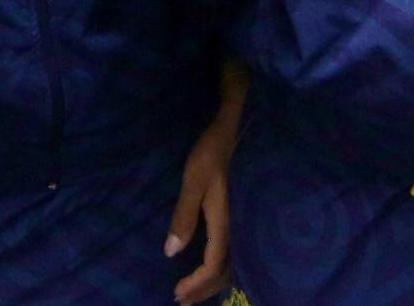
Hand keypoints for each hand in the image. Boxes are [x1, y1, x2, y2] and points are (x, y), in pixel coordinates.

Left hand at [164, 91, 241, 304]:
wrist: (238, 125)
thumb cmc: (213, 150)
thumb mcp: (194, 180)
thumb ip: (184, 216)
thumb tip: (170, 253)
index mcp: (226, 223)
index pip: (213, 266)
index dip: (196, 284)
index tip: (176, 293)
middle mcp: (239, 227)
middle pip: (225, 272)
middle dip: (203, 289)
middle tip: (182, 299)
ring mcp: (243, 221)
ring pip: (232, 263)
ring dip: (212, 280)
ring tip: (193, 290)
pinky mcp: (240, 213)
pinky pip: (235, 251)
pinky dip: (221, 267)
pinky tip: (210, 264)